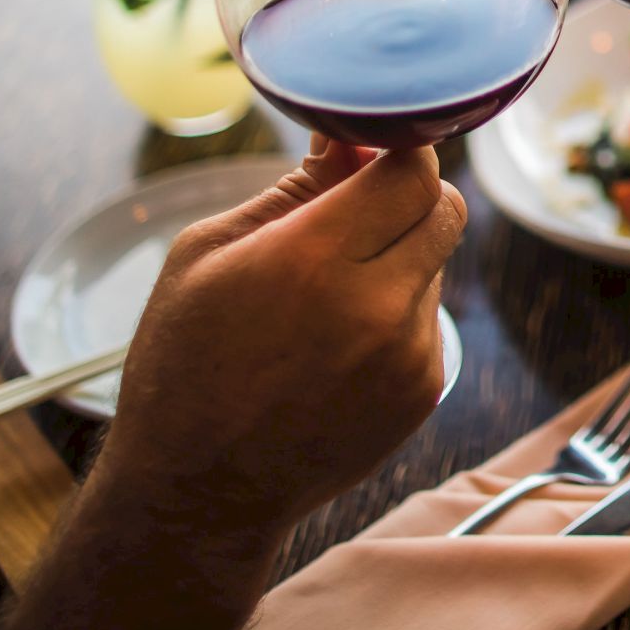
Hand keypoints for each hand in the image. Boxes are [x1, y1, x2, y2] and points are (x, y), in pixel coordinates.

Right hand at [96, 139, 465, 532]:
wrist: (198, 491)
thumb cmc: (185, 363)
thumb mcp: (208, 253)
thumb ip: (294, 188)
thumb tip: (348, 137)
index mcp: (315, 260)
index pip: (414, 170)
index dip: (400, 148)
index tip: (372, 148)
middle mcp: (376, 308)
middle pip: (445, 208)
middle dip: (408, 193)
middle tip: (359, 205)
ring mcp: (410, 356)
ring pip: (435, 262)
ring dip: (400, 255)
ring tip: (327, 293)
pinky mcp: (424, 391)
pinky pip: (428, 318)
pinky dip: (397, 311)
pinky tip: (338, 340)